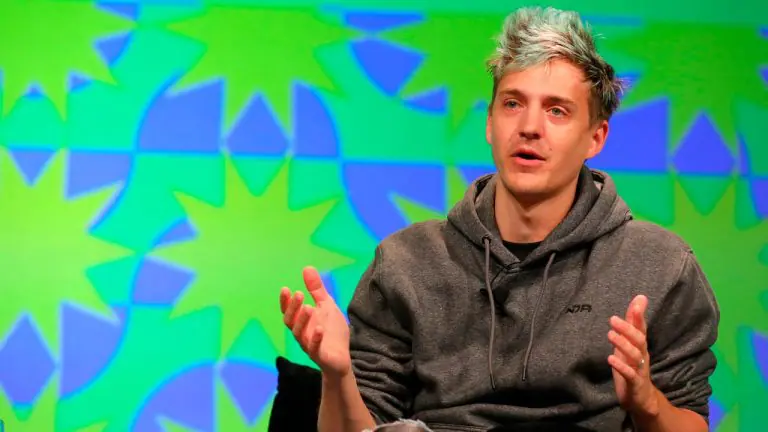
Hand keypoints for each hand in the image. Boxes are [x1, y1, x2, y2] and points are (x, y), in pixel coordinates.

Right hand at [280, 266, 351, 378]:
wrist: (341, 357)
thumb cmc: (332, 331)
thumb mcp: (326, 306)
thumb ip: (316, 290)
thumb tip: (307, 267)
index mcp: (302, 321)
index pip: (289, 311)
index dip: (285, 302)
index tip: (285, 289)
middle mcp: (302, 333)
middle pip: (291, 322)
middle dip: (293, 308)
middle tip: (298, 294)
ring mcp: (309, 345)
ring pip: (300, 334)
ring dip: (303, 321)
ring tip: (309, 307)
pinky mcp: (319, 356)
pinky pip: (314, 348)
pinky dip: (315, 339)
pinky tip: (319, 329)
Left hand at [608, 295, 659, 416]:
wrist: (641, 399)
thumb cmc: (632, 368)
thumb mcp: (628, 346)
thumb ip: (631, 325)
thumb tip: (638, 300)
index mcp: (640, 346)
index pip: (641, 328)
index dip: (639, 314)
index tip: (639, 299)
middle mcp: (642, 355)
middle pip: (639, 340)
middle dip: (628, 328)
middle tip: (613, 319)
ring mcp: (640, 369)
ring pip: (635, 355)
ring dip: (623, 344)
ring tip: (610, 334)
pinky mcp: (635, 383)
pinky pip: (630, 374)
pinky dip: (621, 366)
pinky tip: (610, 359)